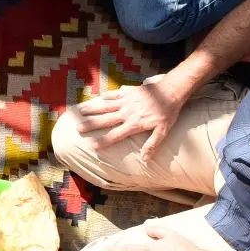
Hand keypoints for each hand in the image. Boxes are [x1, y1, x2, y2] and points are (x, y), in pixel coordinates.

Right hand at [72, 75, 187, 162]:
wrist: (170, 91)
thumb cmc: (168, 113)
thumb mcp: (163, 131)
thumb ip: (152, 145)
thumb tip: (144, 159)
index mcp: (134, 124)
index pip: (115, 135)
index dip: (103, 141)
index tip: (92, 145)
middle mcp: (126, 113)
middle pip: (105, 120)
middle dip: (91, 124)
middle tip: (78, 128)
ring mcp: (126, 101)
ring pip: (106, 105)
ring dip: (93, 108)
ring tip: (80, 111)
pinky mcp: (129, 91)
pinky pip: (114, 93)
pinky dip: (107, 95)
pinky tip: (99, 97)